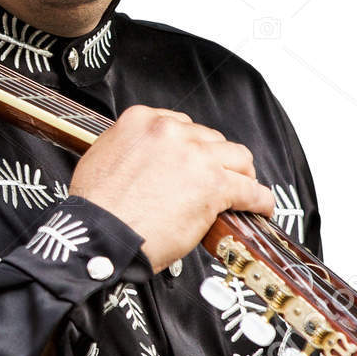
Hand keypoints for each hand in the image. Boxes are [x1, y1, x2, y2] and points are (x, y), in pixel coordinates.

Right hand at [68, 104, 275, 272]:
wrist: (101, 234)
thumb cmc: (97, 208)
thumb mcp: (101, 157)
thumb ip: (129, 148)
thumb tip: (144, 159)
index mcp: (141, 121)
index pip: (180, 125)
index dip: (190, 146)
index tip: (193, 160)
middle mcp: (170, 132)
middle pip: (210, 139)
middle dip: (214, 160)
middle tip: (214, 178)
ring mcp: (196, 156)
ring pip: (236, 157)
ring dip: (241, 174)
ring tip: (243, 189)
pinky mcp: (215, 185)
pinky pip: (250, 190)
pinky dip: (259, 200)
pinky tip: (260, 207)